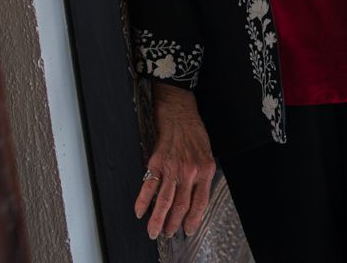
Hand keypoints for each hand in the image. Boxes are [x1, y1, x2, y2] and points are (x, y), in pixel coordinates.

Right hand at [135, 83, 215, 238]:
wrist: (179, 112)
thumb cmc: (194, 132)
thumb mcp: (206, 154)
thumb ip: (201, 175)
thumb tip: (193, 197)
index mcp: (205, 170)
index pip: (200, 202)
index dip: (193, 219)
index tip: (188, 230)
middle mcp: (190, 171)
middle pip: (182, 205)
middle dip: (174, 223)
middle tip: (167, 234)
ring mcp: (173, 168)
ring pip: (165, 200)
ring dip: (158, 219)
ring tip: (154, 231)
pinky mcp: (157, 162)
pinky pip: (150, 186)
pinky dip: (143, 201)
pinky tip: (140, 212)